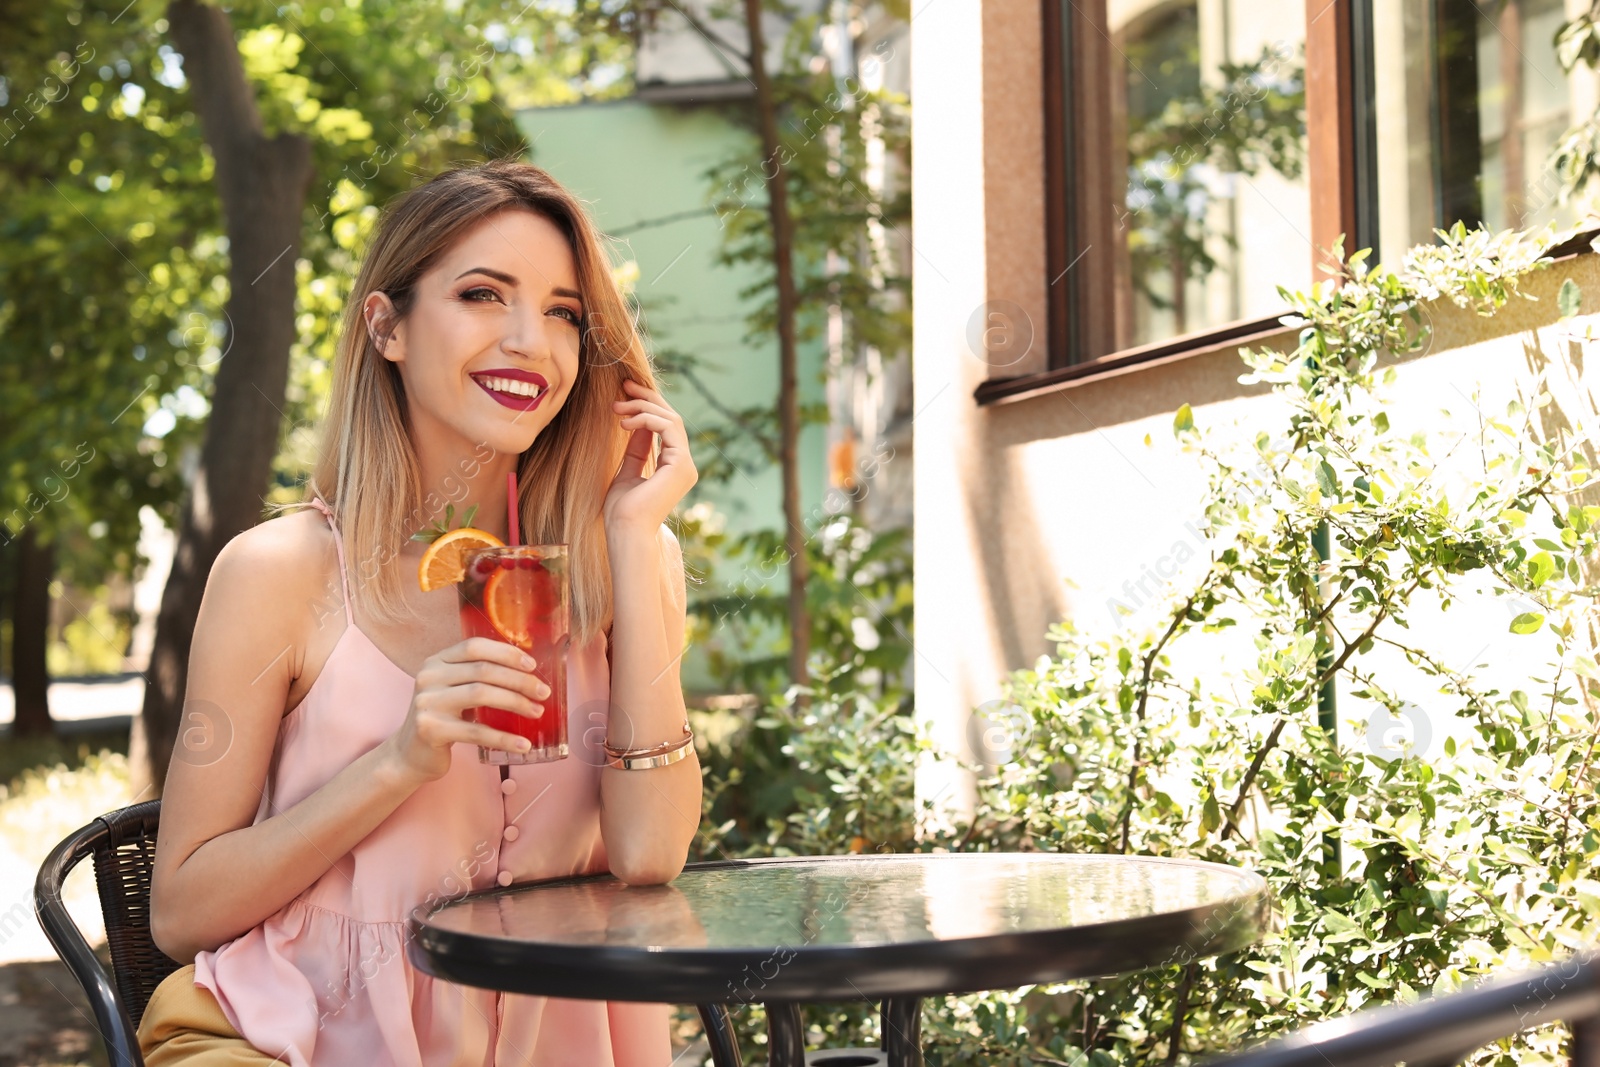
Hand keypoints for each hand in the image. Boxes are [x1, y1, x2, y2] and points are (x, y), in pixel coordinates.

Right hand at [381, 637, 550, 785]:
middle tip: (543, 692)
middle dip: (519, 680)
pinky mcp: (431, 730)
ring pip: (482, 695)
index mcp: (436, 661)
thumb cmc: (442, 719)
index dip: (506, 653)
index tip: (532, 665)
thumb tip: (527, 671)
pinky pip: (477, 732)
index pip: (475, 647)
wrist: (409, 754)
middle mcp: (428, 677)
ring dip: (516, 703)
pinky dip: (504, 738)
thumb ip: (476, 676)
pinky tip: (523, 744)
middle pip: (483, 670)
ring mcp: (428, 703)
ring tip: (537, 712)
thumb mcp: (452, 689)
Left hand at [603, 379, 697, 532]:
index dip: (646, 407)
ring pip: (670, 419)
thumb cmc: (622, 512)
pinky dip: (646, 419)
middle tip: (624, 386)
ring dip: (642, 407)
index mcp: (674, 468)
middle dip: (646, 399)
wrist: (625, 531)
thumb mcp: (627, 471)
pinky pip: (668, 428)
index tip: (623, 396)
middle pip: (671, 418)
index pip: (666, 427)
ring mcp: (686, 465)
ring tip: (617, 408)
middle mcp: (685, 465)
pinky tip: (625, 423)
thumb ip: (637, 450)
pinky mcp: (682, 465)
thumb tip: (637, 426)